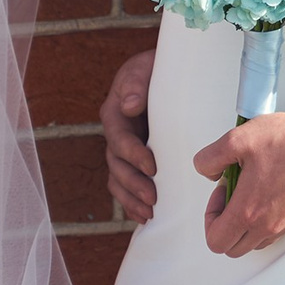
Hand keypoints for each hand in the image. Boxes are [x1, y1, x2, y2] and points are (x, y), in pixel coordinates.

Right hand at [100, 48, 155, 219]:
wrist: (170, 73)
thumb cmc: (158, 68)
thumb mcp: (145, 67)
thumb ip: (136, 83)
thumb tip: (130, 105)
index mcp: (114, 113)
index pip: (119, 139)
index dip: (133, 155)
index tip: (152, 166)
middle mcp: (116, 134)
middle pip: (116, 165)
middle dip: (133, 184)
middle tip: (153, 198)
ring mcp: (125, 150)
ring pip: (119, 180)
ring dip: (131, 199)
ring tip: (149, 213)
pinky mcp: (136, 161)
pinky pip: (126, 186)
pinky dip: (132, 202)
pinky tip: (145, 216)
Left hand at [193, 110, 284, 256]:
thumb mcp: (238, 139)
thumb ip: (210, 158)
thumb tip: (206, 170)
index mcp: (248, 212)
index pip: (215, 241)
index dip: (210, 218)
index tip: (221, 193)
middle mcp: (268, 225)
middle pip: (233, 247)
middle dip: (226, 224)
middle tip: (233, 194)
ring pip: (255, 242)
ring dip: (246, 224)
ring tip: (252, 191)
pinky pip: (276, 231)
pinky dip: (266, 219)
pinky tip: (270, 189)